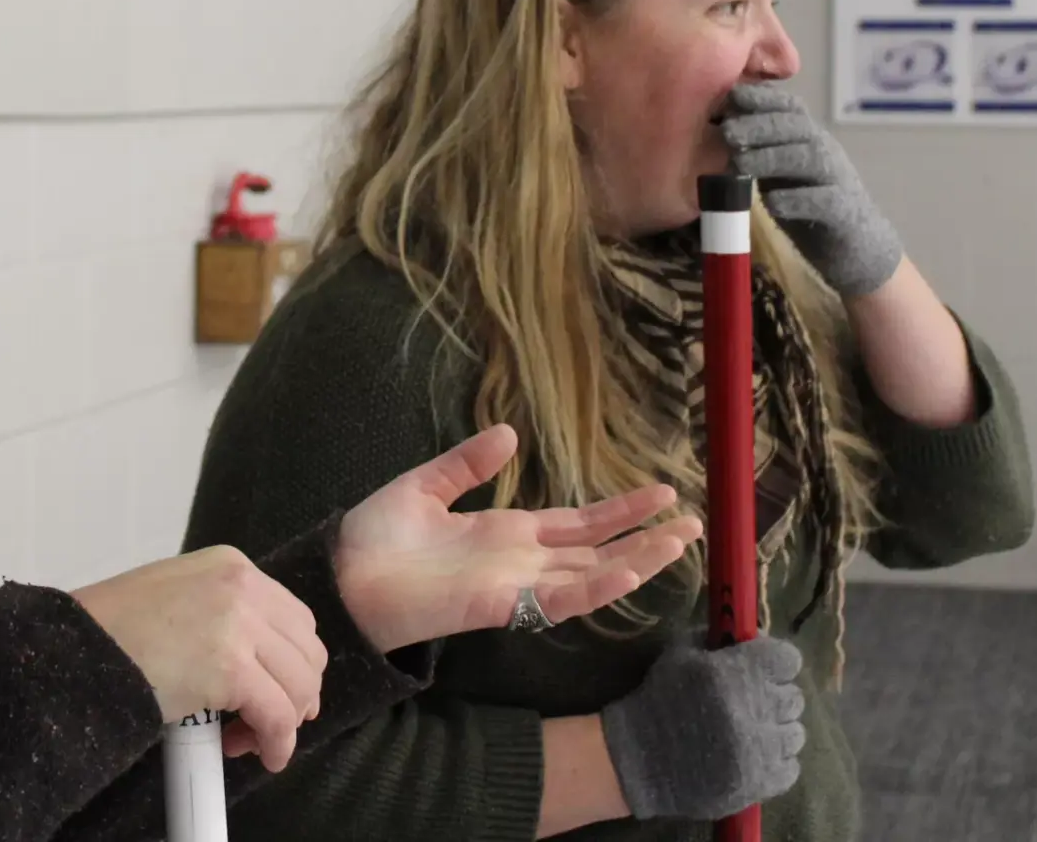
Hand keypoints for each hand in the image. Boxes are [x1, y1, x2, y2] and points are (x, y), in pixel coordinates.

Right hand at [70, 547, 324, 771]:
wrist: (76, 649)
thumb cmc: (112, 630)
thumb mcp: (176, 595)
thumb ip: (222, 613)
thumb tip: (262, 659)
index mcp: (230, 565)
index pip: (293, 618)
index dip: (293, 663)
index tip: (283, 691)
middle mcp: (242, 587)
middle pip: (306, 651)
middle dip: (295, 693)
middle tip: (266, 721)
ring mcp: (238, 625)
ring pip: (299, 686)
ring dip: (284, 722)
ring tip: (249, 739)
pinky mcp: (231, 668)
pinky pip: (279, 716)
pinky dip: (278, 742)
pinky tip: (264, 753)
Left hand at [333, 425, 697, 654]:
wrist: (342, 576)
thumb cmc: (376, 538)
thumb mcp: (426, 486)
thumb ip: (467, 464)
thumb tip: (510, 432)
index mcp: (506, 533)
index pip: (577, 523)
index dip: (619, 510)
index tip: (660, 493)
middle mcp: (520, 562)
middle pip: (598, 550)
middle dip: (646, 537)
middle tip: (695, 522)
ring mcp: (515, 585)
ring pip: (591, 575)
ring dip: (637, 559)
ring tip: (681, 542)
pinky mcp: (500, 604)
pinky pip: (558, 600)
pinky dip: (596, 587)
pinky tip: (629, 569)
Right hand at [603, 636, 806, 819]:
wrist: (639, 759)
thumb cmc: (658, 701)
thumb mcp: (679, 654)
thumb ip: (715, 640)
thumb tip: (747, 637)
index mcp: (736, 672)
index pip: (788, 659)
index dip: (776, 663)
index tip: (762, 669)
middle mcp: (755, 709)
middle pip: (794, 697)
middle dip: (775, 696)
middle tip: (754, 702)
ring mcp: (761, 750)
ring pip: (795, 734)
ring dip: (777, 731)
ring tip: (753, 733)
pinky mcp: (760, 784)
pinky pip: (791, 768)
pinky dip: (776, 762)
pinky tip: (754, 757)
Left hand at [718, 82, 902, 298]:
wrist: (858, 247)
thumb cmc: (810, 205)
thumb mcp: (781, 174)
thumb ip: (760, 153)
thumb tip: (721, 134)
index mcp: (810, 139)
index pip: (790, 108)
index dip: (764, 98)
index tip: (733, 95)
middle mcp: (826, 152)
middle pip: (798, 128)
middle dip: (761, 125)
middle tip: (728, 132)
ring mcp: (838, 180)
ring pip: (810, 158)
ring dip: (773, 158)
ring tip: (742, 163)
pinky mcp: (844, 213)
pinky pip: (823, 201)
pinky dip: (796, 199)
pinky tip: (771, 203)